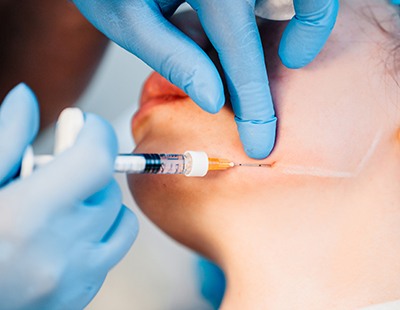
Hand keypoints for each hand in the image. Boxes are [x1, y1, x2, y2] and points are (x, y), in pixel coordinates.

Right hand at [0, 84, 137, 309]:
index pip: (97, 159)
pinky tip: (59, 238)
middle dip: (88, 172)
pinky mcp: (77, 299)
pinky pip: (109, 254)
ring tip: (60, 207)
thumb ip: (4, 139)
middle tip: (56, 173)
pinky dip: (94, 237)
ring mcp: (73, 282)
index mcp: (27, 218)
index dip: (96, 133)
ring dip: (98, 205)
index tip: (86, 126)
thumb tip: (26, 100)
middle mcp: (59, 254)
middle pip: (107, 190)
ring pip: (120, 223)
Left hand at [73, 0, 337, 158]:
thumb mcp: (126, 17)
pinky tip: (258, 13)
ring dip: (308, 7)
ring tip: (286, 34)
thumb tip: (213, 97)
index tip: (260, 142)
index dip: (255, 105)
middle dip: (308, 32)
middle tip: (293, 60)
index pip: (241, 51)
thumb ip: (172, 55)